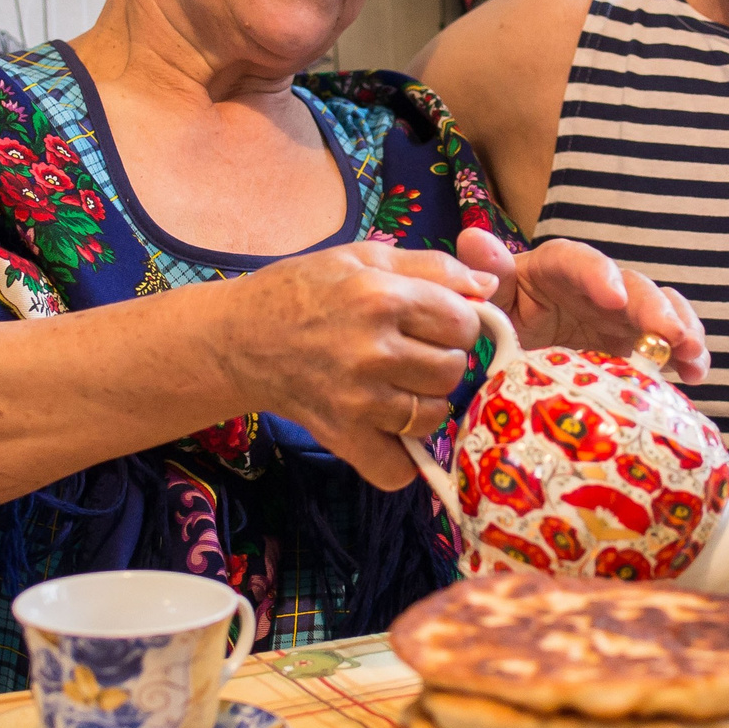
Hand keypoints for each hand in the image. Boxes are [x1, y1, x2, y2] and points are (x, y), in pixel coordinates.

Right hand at [210, 242, 494, 488]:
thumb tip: (490, 288)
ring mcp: (358, 400)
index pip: (463, 323)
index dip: (456, 323)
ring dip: (424, 403)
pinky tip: (389, 430)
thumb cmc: (304, 290)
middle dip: (442, 361)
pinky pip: (397, 468)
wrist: (238, 338)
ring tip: (398, 386)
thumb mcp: (364, 258)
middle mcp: (373, 350)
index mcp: (382, 297)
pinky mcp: (342, 437)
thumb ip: (433, 267)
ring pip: (433, 415)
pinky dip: (400, 458)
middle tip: (413, 354)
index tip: (434, 324)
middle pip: (453, 370)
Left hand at [456, 227, 709, 383]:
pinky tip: (697, 373)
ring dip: (681, 328)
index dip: (599, 275)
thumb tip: (473, 239)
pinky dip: (688, 354)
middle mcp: (598, 286)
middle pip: (632, 286)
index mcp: (558, 269)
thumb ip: (488, 272)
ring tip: (694, 354)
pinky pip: (669, 343)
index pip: (578, 261)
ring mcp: (623, 315)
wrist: (515, 355)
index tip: (613, 298)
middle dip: (654, 308)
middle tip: (670, 334)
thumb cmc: (504, 318)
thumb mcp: (494, 298)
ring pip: (660, 311)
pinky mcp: (638, 343)